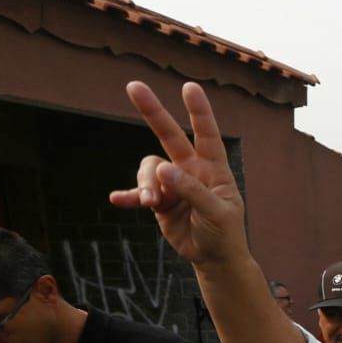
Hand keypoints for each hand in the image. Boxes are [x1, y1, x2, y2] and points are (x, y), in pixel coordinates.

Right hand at [109, 82, 248, 266]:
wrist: (214, 256)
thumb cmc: (224, 232)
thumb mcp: (216, 213)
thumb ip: (193, 191)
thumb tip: (164, 168)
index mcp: (213, 169)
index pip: (207, 135)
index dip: (199, 111)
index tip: (189, 87)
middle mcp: (191, 170)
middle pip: (170, 135)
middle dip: (153, 111)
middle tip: (134, 86)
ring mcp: (172, 184)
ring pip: (150, 169)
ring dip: (146, 183)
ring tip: (151, 203)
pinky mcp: (159, 201)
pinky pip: (138, 193)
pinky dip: (129, 196)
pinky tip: (117, 200)